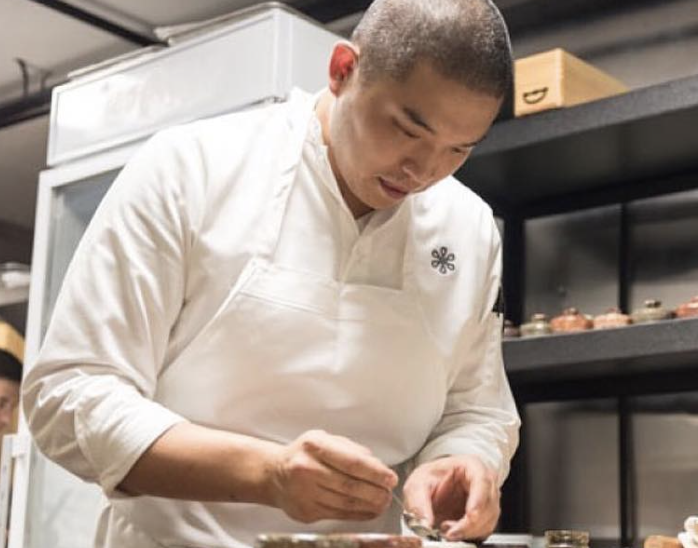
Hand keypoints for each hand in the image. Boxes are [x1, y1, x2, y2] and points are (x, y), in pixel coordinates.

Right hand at [268, 429, 397, 522]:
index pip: (351, 462)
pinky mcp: (305, 512)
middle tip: (388, 492)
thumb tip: (376, 464)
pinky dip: (357, 514)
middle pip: (350, 485)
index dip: (375, 472)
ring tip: (382, 502)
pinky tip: (368, 511)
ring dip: (369, 505)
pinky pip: (338, 515)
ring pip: (345, 503)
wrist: (273, 474)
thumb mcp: (324, 439)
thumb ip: (350, 449)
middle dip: (375, 491)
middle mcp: (307, 468)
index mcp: (314, 445)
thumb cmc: (304, 454)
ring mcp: (304, 492)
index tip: (390, 477)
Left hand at [403, 455, 499, 540]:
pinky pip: (483, 532)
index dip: (479, 499)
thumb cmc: (432, 477)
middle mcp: (485, 484)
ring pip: (487, 522)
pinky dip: (468, 536)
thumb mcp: (418, 483)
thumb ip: (419, 502)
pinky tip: (452, 532)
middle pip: (488, 505)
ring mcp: (487, 502)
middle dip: (469, 523)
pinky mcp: (484, 519)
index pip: (483, 481)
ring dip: (467, 531)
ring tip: (445, 530)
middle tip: (450, 531)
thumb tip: (425, 523)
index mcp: (473, 466)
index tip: (470, 515)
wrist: (433, 485)